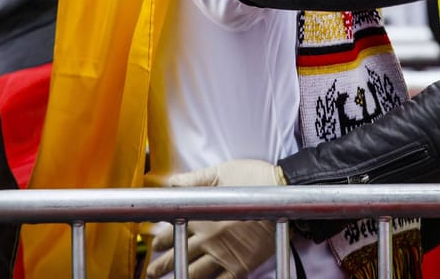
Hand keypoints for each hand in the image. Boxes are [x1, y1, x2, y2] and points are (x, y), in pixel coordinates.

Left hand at [144, 161, 283, 278]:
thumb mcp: (221, 171)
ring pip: (195, 271)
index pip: (174, 229)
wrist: (286, 193)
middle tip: (152, 271)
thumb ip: (195, 179)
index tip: (155, 244)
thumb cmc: (255, 178)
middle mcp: (208, 237)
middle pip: (180, 254)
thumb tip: (172, 183)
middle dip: (163, 264)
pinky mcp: (241, 264)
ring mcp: (224, 253)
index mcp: (201, 214)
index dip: (162, 238)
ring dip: (179, 276)